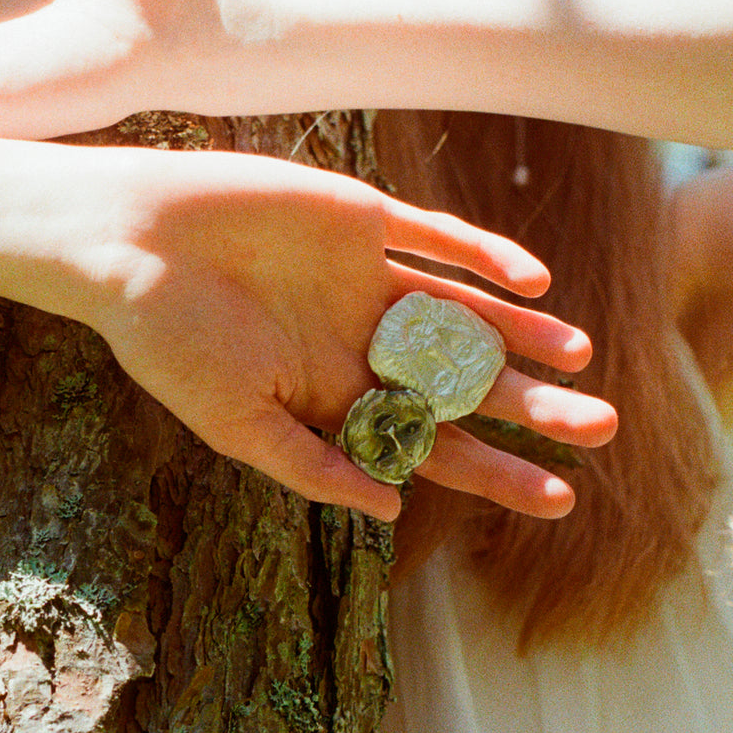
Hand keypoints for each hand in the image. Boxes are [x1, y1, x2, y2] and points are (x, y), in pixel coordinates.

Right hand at [40, 146, 614, 521]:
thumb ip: (313, 465)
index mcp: (331, 392)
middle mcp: (357, 337)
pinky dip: (483, 257)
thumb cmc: (167, 340)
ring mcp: (360, 277)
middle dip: (529, 407)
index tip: (559, 500)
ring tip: (582, 358)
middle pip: (462, 379)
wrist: (129, 241)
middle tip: (603, 428)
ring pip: (462, 310)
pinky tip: (531, 283)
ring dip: (520, 334)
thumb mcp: (237, 423)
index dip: (494, 471)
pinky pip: (435, 239)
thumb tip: (392, 513)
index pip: (430, 441)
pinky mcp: (357, 219)